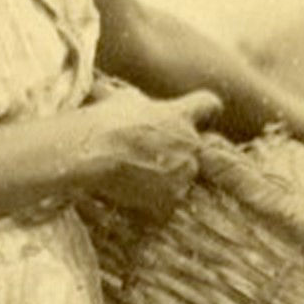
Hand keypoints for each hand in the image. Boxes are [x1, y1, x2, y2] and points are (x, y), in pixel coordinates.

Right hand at [75, 86, 221, 224]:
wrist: (93, 153)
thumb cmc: (104, 121)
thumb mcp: (123, 98)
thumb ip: (140, 102)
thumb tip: (129, 100)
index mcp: (181, 115)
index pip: (210, 104)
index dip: (204, 111)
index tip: (198, 117)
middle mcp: (191, 143)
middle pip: (194, 149)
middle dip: (177, 153)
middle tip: (148, 157)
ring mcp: (184, 173)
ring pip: (181, 178)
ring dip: (165, 180)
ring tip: (135, 179)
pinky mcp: (171, 199)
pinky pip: (165, 205)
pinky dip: (151, 205)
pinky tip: (131, 199)